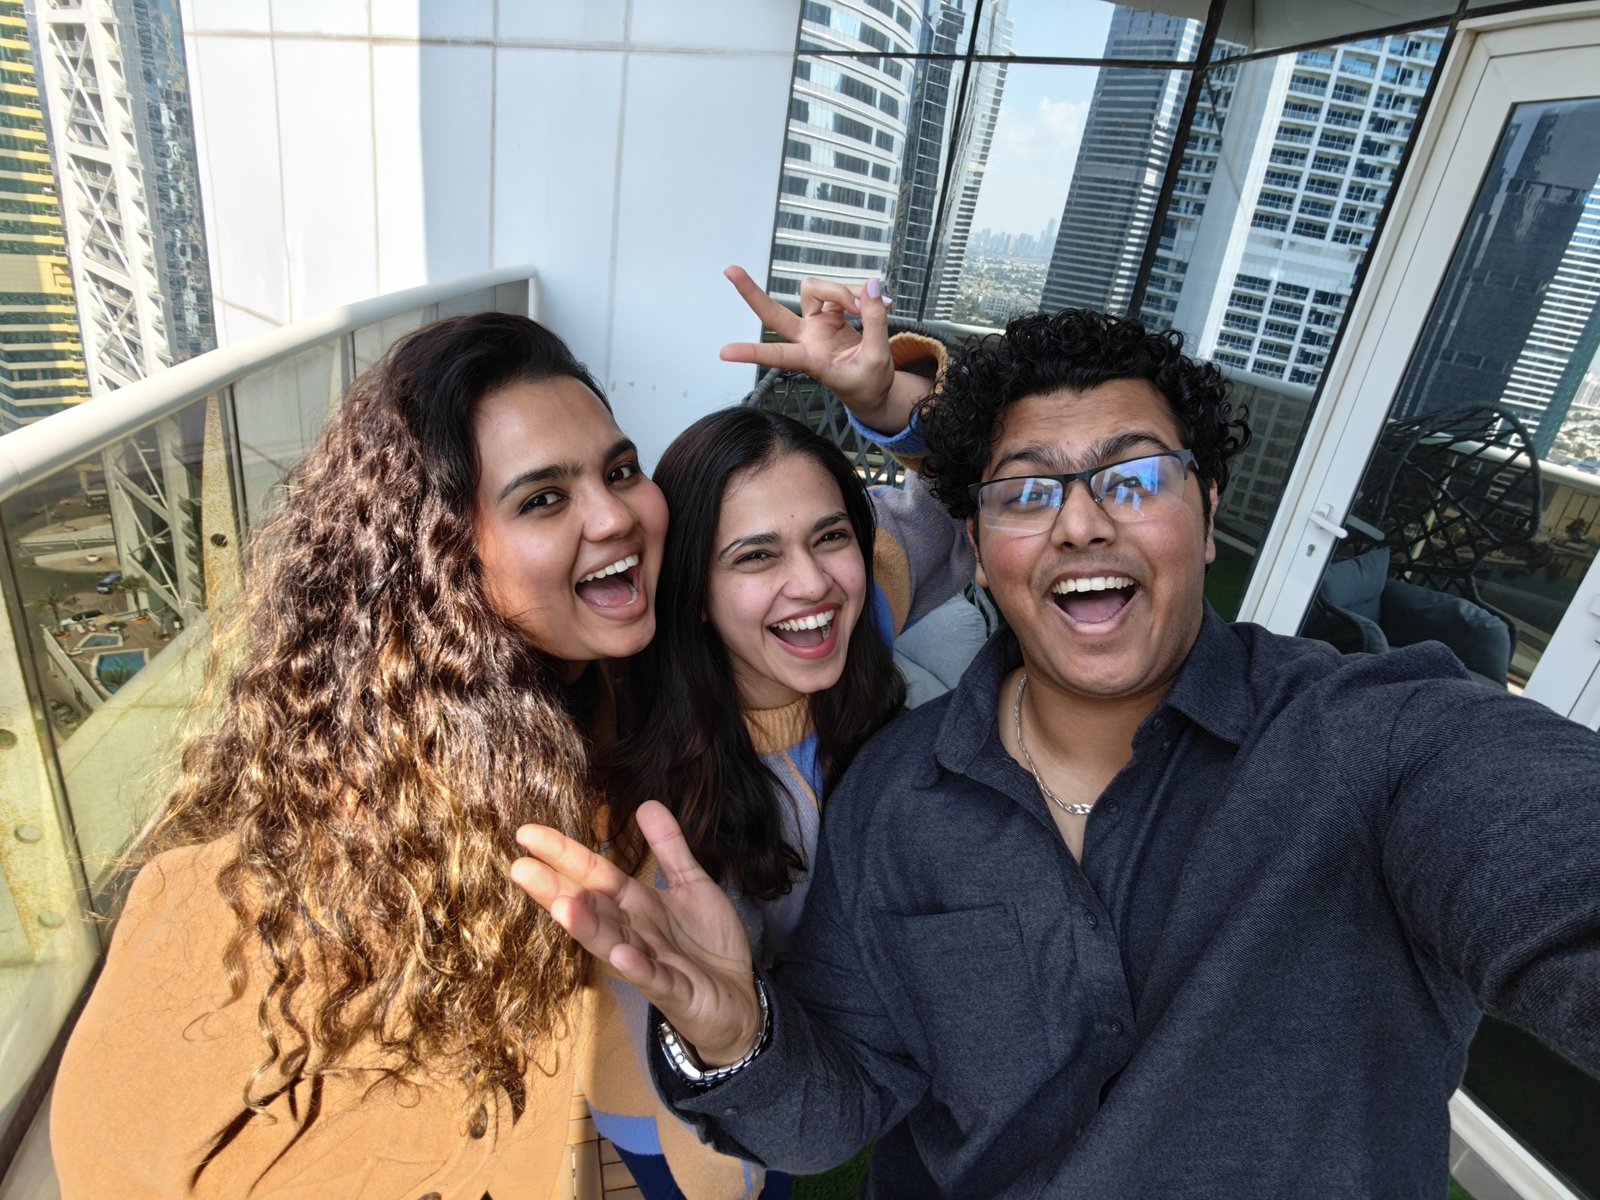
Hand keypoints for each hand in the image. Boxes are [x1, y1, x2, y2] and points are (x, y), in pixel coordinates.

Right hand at [512, 800, 761, 1065]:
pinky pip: (654, 978)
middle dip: (556, 889)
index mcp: (635, 905)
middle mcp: (633, 933)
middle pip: (591, 908)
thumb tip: (645, 803)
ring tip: (561, 907)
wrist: (738, 998)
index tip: (526, 833)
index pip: (593, 875)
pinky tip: (621, 954)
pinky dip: (637, 967)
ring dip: (587, 927)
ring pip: (612, 943)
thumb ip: (669, 848)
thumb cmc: (707, 944)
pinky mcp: (675, 990)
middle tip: (519, 868)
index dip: (563, 854)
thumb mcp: (692, 885)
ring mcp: (650, 963)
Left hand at [720, 265, 898, 430]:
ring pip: (816, 290)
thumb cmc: (869, 382)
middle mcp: (808, 340)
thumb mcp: (879, 358)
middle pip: (775, 313)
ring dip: (843, 290)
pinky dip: (858, 294)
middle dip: (753, 293)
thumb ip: (875, 321)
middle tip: (730, 270)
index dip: (753, 353)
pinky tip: (881, 303)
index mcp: (814, 362)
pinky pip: (838, 292)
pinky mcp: (828, 315)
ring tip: (876, 306)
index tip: (724, 352)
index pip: (780, 356)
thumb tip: (872, 285)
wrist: (872, 389)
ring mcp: (815, 325)